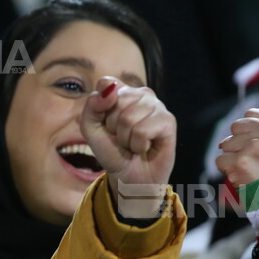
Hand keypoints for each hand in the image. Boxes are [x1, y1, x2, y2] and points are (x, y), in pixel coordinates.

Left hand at [80, 76, 175, 217]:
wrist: (129, 175)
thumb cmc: (111, 150)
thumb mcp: (90, 129)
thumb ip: (92, 106)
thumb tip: (110, 91)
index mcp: (121, 91)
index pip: (106, 83)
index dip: (100, 106)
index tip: (104, 123)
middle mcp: (141, 94)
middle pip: (118, 100)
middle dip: (113, 126)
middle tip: (121, 136)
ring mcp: (157, 106)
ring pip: (129, 118)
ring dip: (126, 138)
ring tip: (132, 143)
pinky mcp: (168, 120)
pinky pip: (143, 131)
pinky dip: (138, 144)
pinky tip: (144, 146)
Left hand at [216, 108, 258, 187]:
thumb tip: (248, 114)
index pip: (250, 115)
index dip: (247, 128)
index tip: (252, 140)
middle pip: (236, 127)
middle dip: (238, 143)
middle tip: (250, 158)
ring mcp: (254, 147)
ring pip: (226, 143)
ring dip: (232, 156)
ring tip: (248, 168)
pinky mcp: (242, 163)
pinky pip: (221, 160)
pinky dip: (227, 169)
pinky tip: (241, 176)